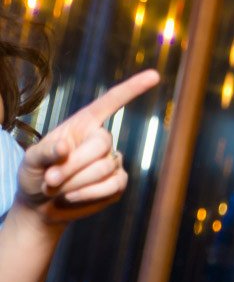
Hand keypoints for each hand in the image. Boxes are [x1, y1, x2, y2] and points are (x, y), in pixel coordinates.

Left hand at [14, 70, 160, 226]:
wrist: (42, 206)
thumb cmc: (35, 176)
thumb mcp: (30, 162)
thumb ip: (46, 152)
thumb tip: (66, 146)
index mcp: (83, 124)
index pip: (110, 103)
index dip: (132, 89)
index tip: (155, 75)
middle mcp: (101, 139)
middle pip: (101, 144)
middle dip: (73, 165)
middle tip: (50, 180)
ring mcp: (112, 161)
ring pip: (104, 167)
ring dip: (75, 182)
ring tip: (56, 189)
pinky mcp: (117, 184)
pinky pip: (112, 185)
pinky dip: (89, 193)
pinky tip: (72, 196)